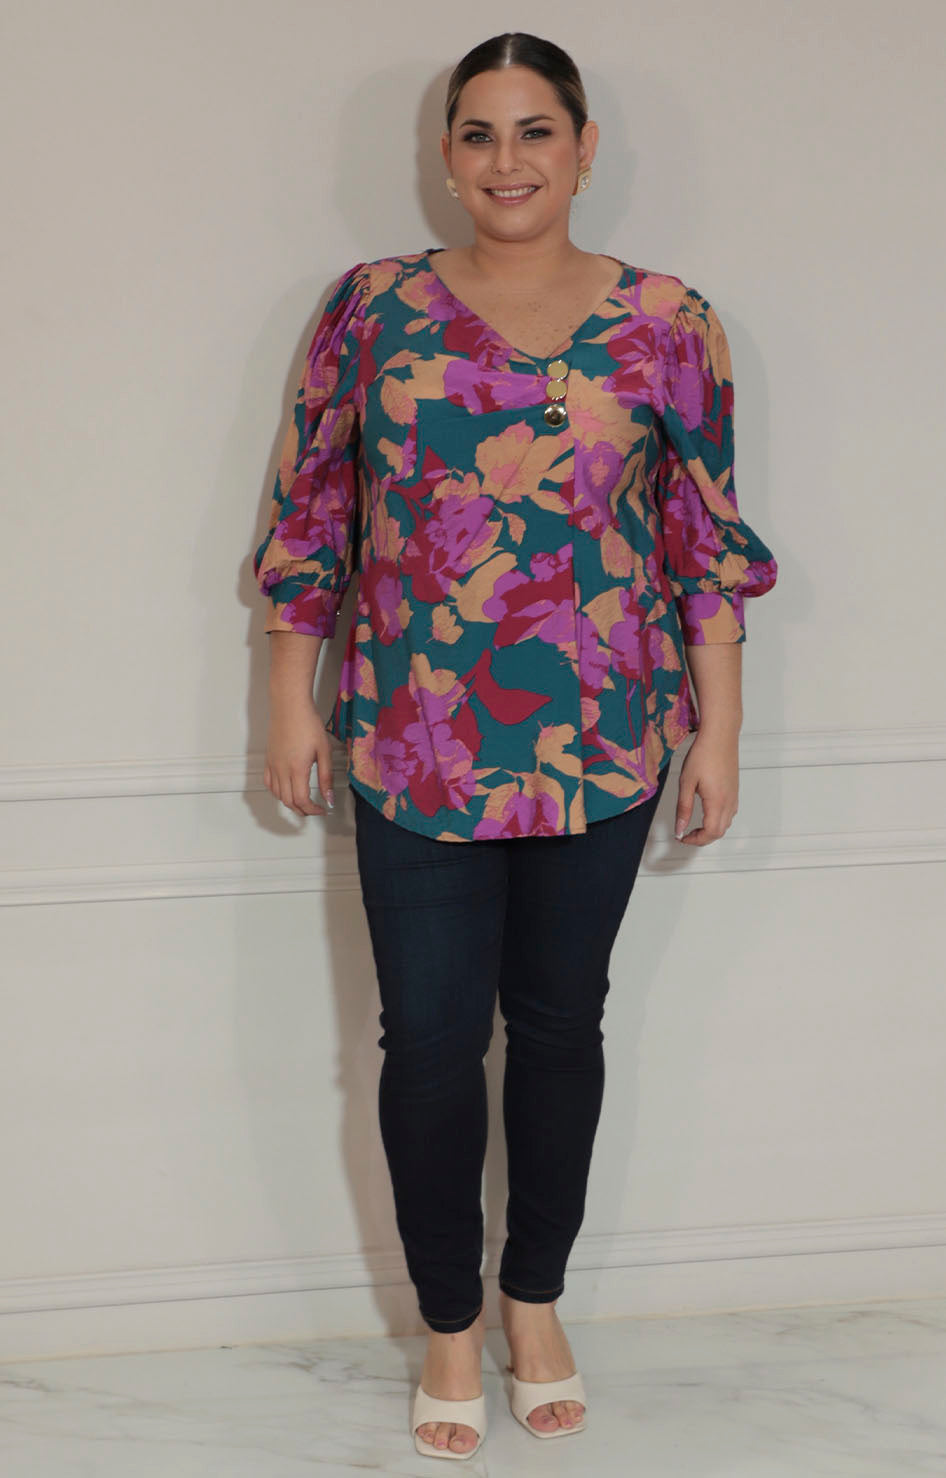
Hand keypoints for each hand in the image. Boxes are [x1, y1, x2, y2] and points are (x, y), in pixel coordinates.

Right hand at [263, 696, 334, 816]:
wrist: (290, 706)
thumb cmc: (308, 724)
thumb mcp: (324, 751)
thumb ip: (326, 777)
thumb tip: (329, 797)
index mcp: (297, 769)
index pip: (302, 800)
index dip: (312, 810)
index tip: (322, 810)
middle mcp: (281, 770)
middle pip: (289, 801)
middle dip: (302, 810)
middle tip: (315, 809)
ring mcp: (272, 765)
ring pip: (278, 794)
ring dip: (290, 803)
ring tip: (303, 803)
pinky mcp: (268, 759)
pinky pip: (268, 783)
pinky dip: (277, 792)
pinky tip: (286, 790)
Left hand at [674, 729, 738, 845]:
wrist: (720, 736)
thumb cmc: (703, 754)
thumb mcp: (686, 782)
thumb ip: (683, 808)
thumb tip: (680, 828)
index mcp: (717, 802)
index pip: (710, 833)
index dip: (695, 840)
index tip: (682, 837)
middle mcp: (729, 802)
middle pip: (719, 832)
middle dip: (702, 838)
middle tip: (686, 834)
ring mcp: (734, 797)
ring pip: (725, 824)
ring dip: (711, 830)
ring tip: (694, 826)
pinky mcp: (734, 791)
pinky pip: (729, 814)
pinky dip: (718, 820)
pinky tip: (707, 813)